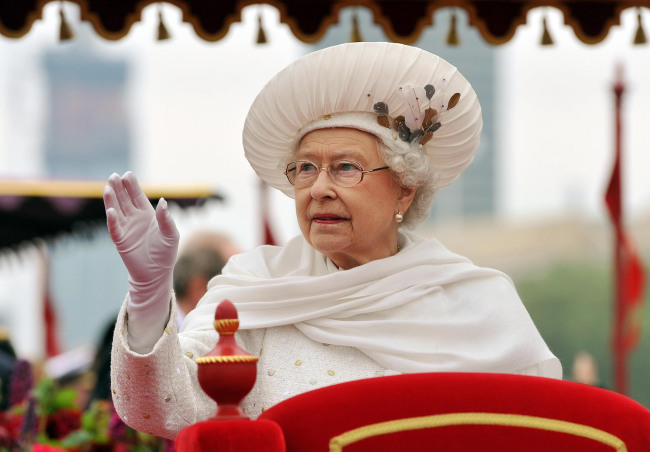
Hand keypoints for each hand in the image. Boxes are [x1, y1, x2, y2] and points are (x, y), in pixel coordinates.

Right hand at [103, 171, 178, 285]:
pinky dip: (112, 220)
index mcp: (147, 214)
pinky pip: (114, 228)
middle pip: (124, 200)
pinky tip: (111, 210)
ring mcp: (126, 229)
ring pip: (116, 211)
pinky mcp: (120, 241)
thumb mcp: (171, 235)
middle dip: (119, 188)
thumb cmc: (166, 253)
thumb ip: (166, 219)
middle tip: (113, 176)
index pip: (137, 196)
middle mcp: (134, 219)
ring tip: (107, 188)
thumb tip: (162, 202)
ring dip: (112, 200)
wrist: (156, 273)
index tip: (127, 174)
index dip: (132, 186)